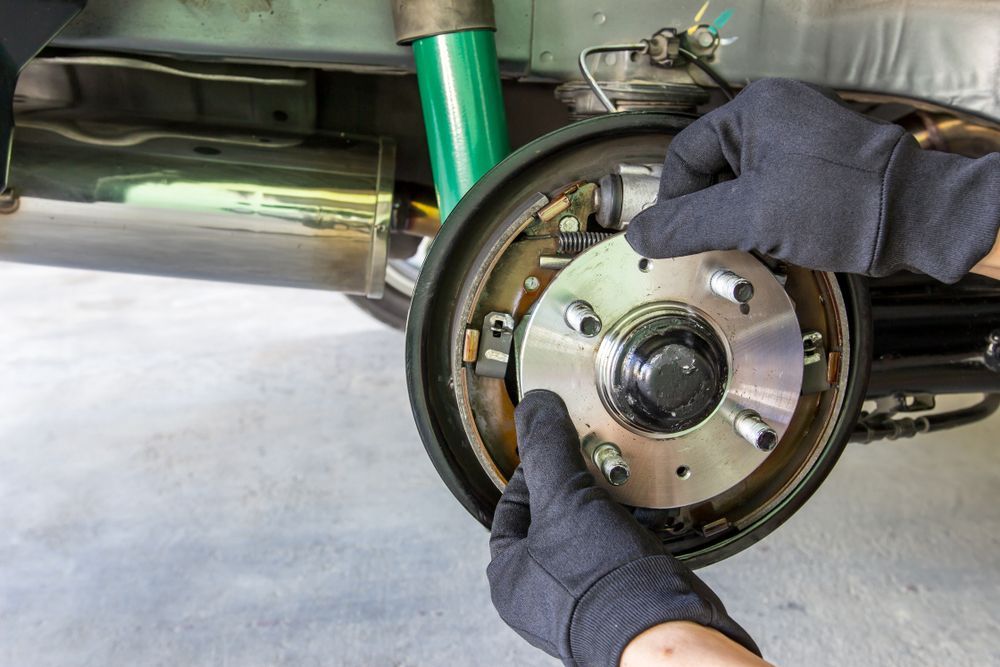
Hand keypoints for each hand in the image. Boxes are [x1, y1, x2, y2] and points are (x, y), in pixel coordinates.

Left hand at [487, 389, 757, 665]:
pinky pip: (616, 551)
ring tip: (619, 484)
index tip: (554, 447)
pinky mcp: (617, 600)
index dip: (534, 469)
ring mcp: (578, 599)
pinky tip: (642, 513)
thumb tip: (535, 407)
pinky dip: (627, 528)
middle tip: (593, 462)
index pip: (511, 504)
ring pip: (586, 533)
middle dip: (576, 485)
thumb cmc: (605, 584)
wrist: (665, 631)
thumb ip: (546, 449)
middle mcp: (539, 594)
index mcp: (509, 576)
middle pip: (551, 518)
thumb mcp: (565, 499)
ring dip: (605, 505)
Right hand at [626, 78, 999, 283]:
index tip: (675, 235)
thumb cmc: (842, 204)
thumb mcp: (749, 218)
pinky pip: (764, 185)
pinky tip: (770, 238)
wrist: (914, 219)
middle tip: (714, 243)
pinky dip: (758, 214)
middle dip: (707, 211)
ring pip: (736, 181)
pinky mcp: (812, 161)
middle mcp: (773, 114)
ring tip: (749, 242)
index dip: (674, 201)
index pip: (684, 156)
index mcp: (753, 110)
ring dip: (732, 216)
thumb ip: (686, 226)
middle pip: (709, 169)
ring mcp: (795, 136)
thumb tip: (639, 235)